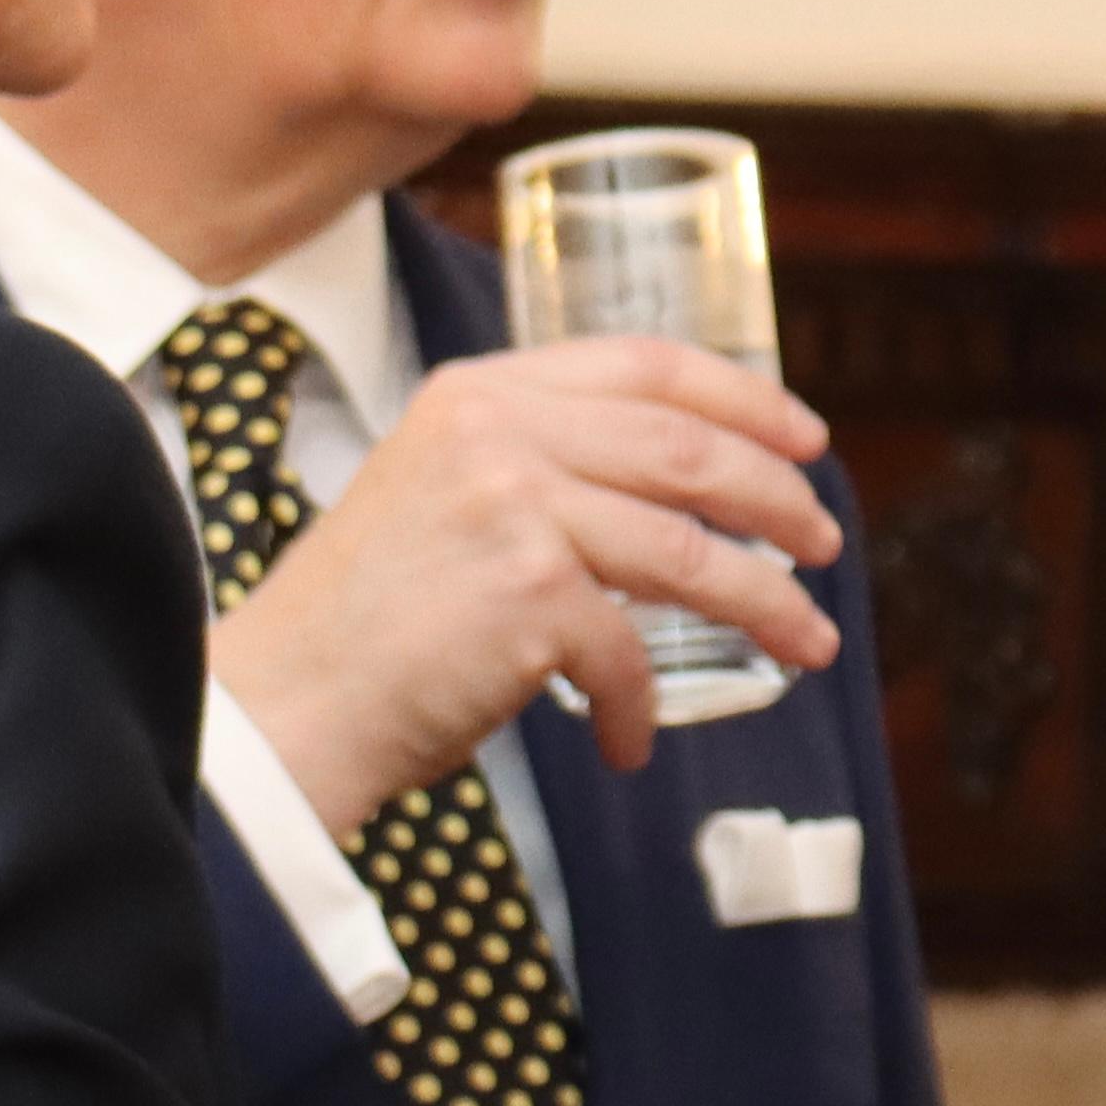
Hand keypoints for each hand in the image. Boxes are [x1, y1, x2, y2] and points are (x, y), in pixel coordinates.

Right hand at [204, 338, 845, 827]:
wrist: (282, 704)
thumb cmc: (367, 623)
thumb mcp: (444, 494)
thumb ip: (538, 469)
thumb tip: (679, 496)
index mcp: (480, 393)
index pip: (645, 364)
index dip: (742, 398)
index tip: (805, 438)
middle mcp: (498, 431)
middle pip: (687, 449)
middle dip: (776, 499)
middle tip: (822, 544)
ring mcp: (515, 505)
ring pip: (689, 549)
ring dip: (764, 602)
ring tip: (806, 641)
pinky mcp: (529, 592)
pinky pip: (628, 653)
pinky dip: (639, 707)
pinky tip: (628, 741)